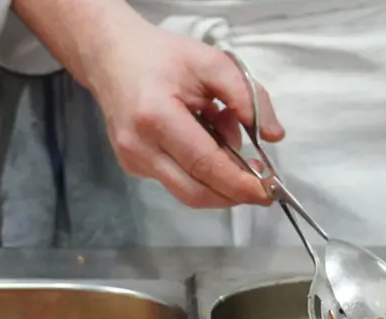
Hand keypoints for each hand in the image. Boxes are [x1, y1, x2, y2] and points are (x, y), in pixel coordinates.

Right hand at [83, 15, 284, 208]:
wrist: (112, 57)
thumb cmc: (163, 57)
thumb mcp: (212, 62)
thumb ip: (247, 96)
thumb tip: (273, 136)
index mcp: (157, 117)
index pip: (205, 164)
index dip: (239, 184)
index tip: (268, 191)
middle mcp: (140, 147)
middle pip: (195, 192)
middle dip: (233, 194)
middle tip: (262, 186)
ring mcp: (133, 161)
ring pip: (186, 191)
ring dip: (218, 179)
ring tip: (228, 141)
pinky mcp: (133, 166)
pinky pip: (176, 180)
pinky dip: (200, 170)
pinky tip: (204, 140)